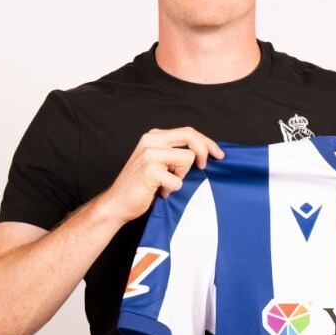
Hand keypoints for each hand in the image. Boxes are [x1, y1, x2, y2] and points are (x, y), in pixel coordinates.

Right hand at [101, 127, 224, 223]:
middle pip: (190, 136)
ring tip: (166, 184)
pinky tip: (159, 192)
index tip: (218, 154)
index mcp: (154, 136)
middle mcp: (151, 140)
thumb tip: (206, 153)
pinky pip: (178, 179)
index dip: (207, 142)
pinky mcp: (150, 170)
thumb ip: (176, 153)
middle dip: (204, 151)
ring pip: (187, 158)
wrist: (117, 203)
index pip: (188, 131)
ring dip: (181, 176)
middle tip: (205, 167)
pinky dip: (172, 189)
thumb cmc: (141, 186)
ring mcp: (149, 154)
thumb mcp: (160, 163)